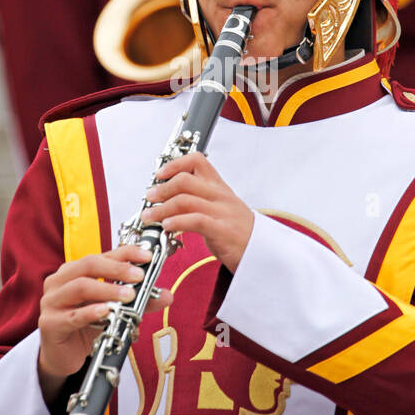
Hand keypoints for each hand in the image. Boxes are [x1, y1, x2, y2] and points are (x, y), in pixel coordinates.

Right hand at [37, 245, 171, 405]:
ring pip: (80, 287)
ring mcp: (51, 301)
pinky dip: (91, 313)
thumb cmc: (86, 326)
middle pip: (88, 265)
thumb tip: (167, 295)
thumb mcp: (114, 310)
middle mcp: (60, 281)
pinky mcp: (50, 323)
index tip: (147, 256)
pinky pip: (72, 316)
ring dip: (107, 290)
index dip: (126, 253)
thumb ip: (139, 301)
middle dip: (117, 269)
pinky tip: (106, 312)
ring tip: (129, 296)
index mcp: (75, 271)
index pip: (103, 254)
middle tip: (139, 276)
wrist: (64, 355)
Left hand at [143, 153, 254, 272]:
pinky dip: (176, 222)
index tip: (160, 174)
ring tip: (150, 217)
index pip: (197, 161)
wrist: (265, 253)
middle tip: (149, 198)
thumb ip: (200, 203)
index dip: (174, 164)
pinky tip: (167, 227)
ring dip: (161, 208)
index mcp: (220, 188)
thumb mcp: (221, 211)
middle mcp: (220, 196)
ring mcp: (222, 213)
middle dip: (161, 188)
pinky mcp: (222, 231)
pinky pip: (195, 220)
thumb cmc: (240, 234)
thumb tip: (171, 201)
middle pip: (185, 180)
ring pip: (185, 200)